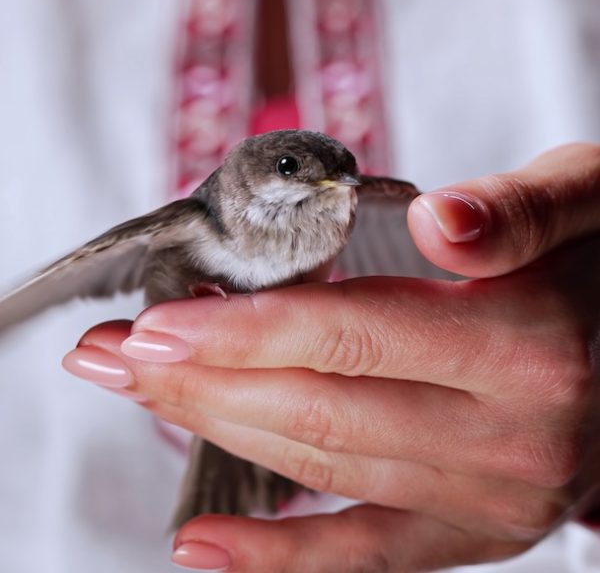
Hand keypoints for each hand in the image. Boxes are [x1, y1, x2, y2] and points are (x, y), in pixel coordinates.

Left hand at [63, 143, 599, 571]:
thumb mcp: (581, 202)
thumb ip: (515, 213)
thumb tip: (443, 222)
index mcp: (529, 342)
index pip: (350, 336)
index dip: (243, 333)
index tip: (154, 327)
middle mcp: (510, 437)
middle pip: (315, 406)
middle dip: (199, 381)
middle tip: (113, 356)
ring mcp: (491, 498)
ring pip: (322, 467)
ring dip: (216, 431)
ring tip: (137, 397)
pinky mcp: (473, 529)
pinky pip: (363, 555)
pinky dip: (280, 557)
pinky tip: (203, 546)